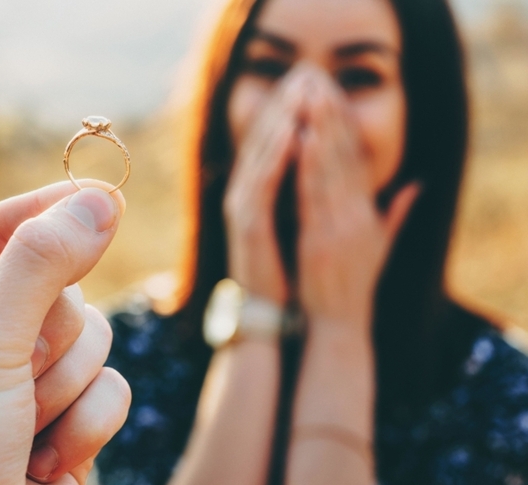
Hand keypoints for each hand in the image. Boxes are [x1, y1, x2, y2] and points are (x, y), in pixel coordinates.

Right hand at [224, 66, 312, 304]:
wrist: (272, 312)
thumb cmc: (292, 271)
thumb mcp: (310, 226)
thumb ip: (321, 197)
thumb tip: (342, 174)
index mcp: (263, 194)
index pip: (278, 143)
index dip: (295, 111)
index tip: (316, 83)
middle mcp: (248, 194)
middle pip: (265, 138)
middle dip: (286, 103)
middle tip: (305, 71)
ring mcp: (244, 207)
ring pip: (261, 152)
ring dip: (280, 118)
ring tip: (300, 88)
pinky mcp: (246, 222)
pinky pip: (261, 180)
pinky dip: (275, 155)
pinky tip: (292, 130)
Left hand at [296, 73, 418, 332]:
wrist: (339, 324)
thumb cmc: (353, 285)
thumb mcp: (379, 246)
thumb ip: (396, 213)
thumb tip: (416, 185)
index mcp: (367, 213)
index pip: (358, 160)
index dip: (346, 125)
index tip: (334, 95)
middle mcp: (356, 214)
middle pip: (346, 156)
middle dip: (332, 116)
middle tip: (320, 81)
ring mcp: (338, 226)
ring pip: (330, 168)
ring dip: (320, 129)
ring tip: (310, 96)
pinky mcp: (320, 238)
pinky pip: (311, 195)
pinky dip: (307, 166)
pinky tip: (299, 139)